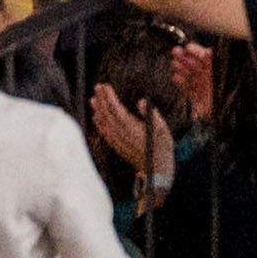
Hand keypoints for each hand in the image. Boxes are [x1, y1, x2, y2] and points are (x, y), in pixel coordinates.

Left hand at [87, 83, 178, 197]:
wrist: (156, 171)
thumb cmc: (161, 148)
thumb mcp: (163, 129)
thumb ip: (152, 114)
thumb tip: (141, 101)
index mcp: (132, 128)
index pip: (117, 110)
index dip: (110, 97)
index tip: (105, 86)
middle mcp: (122, 135)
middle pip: (107, 115)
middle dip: (101, 100)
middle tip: (97, 87)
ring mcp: (118, 142)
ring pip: (104, 124)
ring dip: (98, 110)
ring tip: (93, 99)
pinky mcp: (117, 147)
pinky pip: (104, 134)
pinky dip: (98, 124)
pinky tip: (96, 118)